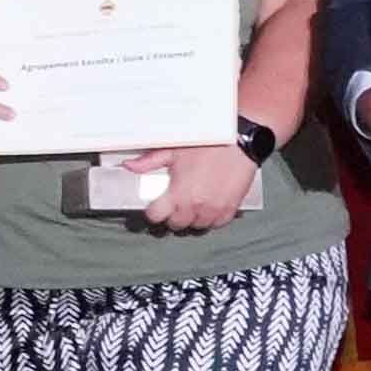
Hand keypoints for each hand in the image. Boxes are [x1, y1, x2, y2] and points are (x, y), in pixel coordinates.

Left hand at [130, 143, 257, 233]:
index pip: (156, 217)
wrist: (241, 142)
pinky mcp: (230, 210)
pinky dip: (210, 218)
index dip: (153, 212)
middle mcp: (194, 206)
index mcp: (178, 193)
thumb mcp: (174, 150)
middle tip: (174, 204)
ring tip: (191, 204)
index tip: (154, 207)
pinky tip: (207, 206)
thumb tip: (129, 166)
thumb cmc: (209, 144)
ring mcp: (213, 210)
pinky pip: (216, 224)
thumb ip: (150, 161)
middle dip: (172, 216)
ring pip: (196, 227)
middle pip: (176, 225)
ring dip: (192, 219)